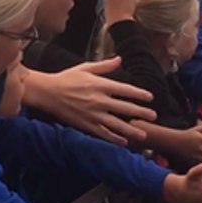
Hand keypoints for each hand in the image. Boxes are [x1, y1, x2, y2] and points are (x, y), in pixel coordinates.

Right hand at [22, 60, 154, 145]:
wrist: (48, 92)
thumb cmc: (67, 78)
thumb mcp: (86, 67)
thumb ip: (104, 66)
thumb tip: (119, 59)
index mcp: (100, 85)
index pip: (125, 90)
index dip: (139, 94)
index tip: (150, 98)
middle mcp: (99, 100)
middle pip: (125, 108)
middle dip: (141, 113)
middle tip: (154, 116)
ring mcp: (93, 114)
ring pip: (116, 124)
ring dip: (131, 130)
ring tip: (143, 134)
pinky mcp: (86, 124)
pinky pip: (103, 133)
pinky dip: (114, 138)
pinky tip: (123, 142)